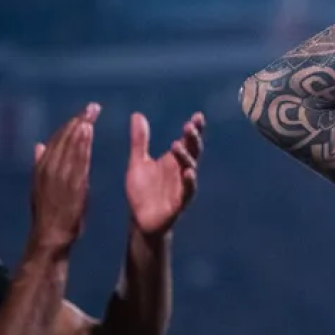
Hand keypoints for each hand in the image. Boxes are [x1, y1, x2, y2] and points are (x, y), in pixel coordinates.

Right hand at [29, 104, 98, 255]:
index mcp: (42, 168)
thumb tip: (39, 145)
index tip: (82, 114)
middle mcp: (48, 168)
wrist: (50, 236)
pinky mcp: (69, 184)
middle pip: (64, 139)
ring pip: (69, 145)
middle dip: (78, 121)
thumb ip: (42, 164)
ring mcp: (58, 176)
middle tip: (92, 107)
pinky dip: (81, 144)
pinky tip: (88, 132)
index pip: (56, 140)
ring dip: (80, 128)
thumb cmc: (50, 214)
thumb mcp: (42, 187)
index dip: (70, 125)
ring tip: (91, 114)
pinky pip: (76, 159)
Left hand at [125, 112, 203, 236]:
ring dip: (186, 157)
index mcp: (174, 160)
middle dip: (193, 139)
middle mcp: (182, 171)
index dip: (194, 129)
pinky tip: (188, 173)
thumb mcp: (138, 162)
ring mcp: (182, 186)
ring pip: (190, 168)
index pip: (187, 141)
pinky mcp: (179, 202)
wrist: (140, 220)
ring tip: (177, 145)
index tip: (197, 116)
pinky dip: (189, 182)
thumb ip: (140, 140)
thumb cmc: (142, 191)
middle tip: (190, 126)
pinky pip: (188, 191)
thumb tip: (137, 114)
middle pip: (193, 152)